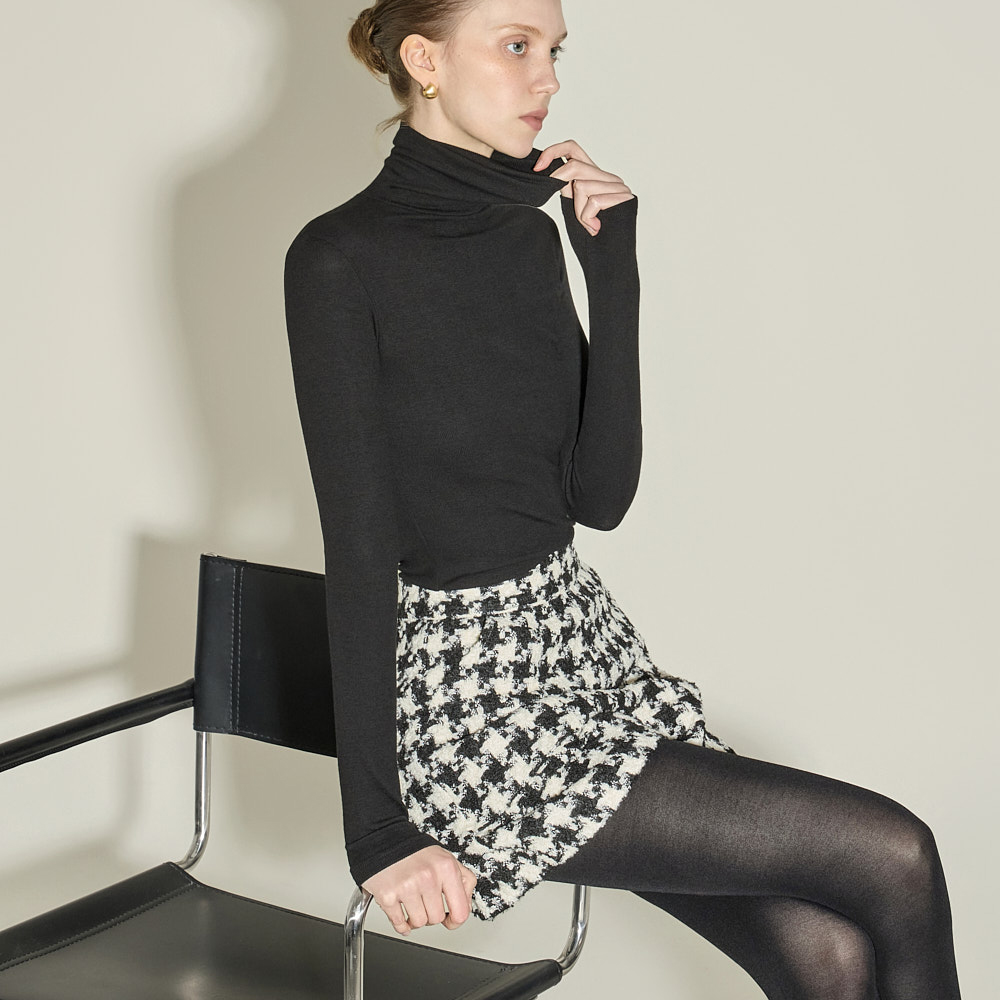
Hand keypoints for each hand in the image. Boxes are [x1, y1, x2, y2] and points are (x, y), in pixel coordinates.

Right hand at [361, 845, 478, 935]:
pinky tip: (402, 917)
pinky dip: (401, 925)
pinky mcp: (387, 895)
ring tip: (413, 906)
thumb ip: (463, 880)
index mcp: (446, 868)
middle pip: (437, 919)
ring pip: (419, 923)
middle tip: (425, 903)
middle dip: (431, 915)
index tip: (450, 920)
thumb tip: (465, 906)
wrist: (383, 840)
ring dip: (415, 919)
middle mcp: (428, 877)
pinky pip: (399, 924)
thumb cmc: (415, 851)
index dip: (455, 921)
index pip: (460, 912)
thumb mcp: (446, 858)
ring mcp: (407, 887)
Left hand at [533, 139, 635, 236]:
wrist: (610, 261)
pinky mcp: (624, 198)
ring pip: (581, 185)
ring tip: (589, 226)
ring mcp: (619, 187)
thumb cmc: (591, 242)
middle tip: (567, 206)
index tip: (537, 168)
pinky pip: (593, 201)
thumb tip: (550, 173)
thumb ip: (568, 190)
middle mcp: (610, 178)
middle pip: (574, 166)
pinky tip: (595, 229)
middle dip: (562, 186)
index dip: (553, 152)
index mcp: (596, 178)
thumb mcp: (574, 209)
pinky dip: (587, 218)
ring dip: (579, 211)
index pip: (572, 148)